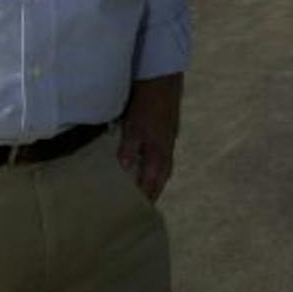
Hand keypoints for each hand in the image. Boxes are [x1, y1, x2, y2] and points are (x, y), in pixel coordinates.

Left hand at [117, 74, 181, 203]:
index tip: (137, 213)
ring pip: (162, 166)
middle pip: (160, 178)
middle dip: (152, 192)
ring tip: (142, 187)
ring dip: (154, 178)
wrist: (164, 78)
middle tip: (140, 205)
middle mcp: (167, 149)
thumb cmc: (149, 102)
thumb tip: (123, 172)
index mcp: (160, 153)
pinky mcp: (167, 130)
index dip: (146, 199)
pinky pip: (161, 155)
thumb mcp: (134, 126)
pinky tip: (145, 161)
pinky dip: (154, 165)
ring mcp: (169, 139)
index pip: (153, 184)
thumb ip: (129, 149)